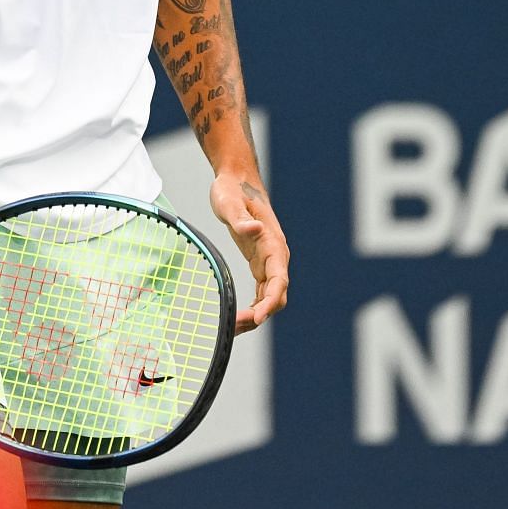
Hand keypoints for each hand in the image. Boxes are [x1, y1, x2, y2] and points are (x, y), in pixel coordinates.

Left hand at [210, 173, 289, 332]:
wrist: (236, 181)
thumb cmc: (231, 190)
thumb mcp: (229, 202)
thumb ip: (240, 218)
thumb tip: (254, 229)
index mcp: (273, 243)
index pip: (279, 279)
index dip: (270, 301)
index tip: (258, 318)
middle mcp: (276, 256)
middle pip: (276, 294)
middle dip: (260, 313)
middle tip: (235, 326)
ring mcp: (269, 261)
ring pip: (270, 297)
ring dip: (256, 314)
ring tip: (233, 327)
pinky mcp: (260, 264)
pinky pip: (262, 292)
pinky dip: (254, 307)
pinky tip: (240, 318)